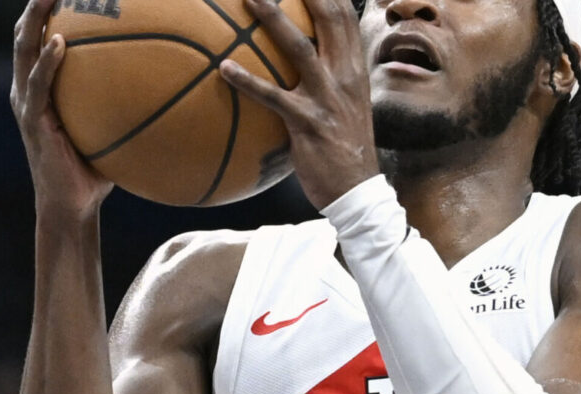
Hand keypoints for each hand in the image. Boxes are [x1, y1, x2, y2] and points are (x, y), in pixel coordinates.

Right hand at [11, 0, 113, 216]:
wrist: (72, 206)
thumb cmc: (96, 168)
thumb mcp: (110, 128)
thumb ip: (126, 101)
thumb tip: (172, 79)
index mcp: (41, 86)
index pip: (42, 37)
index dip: (49, 10)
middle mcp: (27, 89)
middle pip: (26, 33)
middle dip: (38, 4)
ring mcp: (26, 103)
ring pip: (24, 50)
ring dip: (35, 19)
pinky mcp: (32, 121)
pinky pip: (38, 85)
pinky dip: (47, 62)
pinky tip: (60, 43)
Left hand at [218, 0, 377, 208]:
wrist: (357, 190)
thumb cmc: (345, 147)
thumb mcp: (347, 103)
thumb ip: (331, 76)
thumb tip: (306, 58)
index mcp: (354, 68)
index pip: (345, 16)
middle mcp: (345, 76)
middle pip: (329, 19)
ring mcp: (327, 98)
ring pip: (299, 48)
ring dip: (273, 19)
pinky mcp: (307, 123)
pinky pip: (273, 97)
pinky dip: (247, 81)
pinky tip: (223, 68)